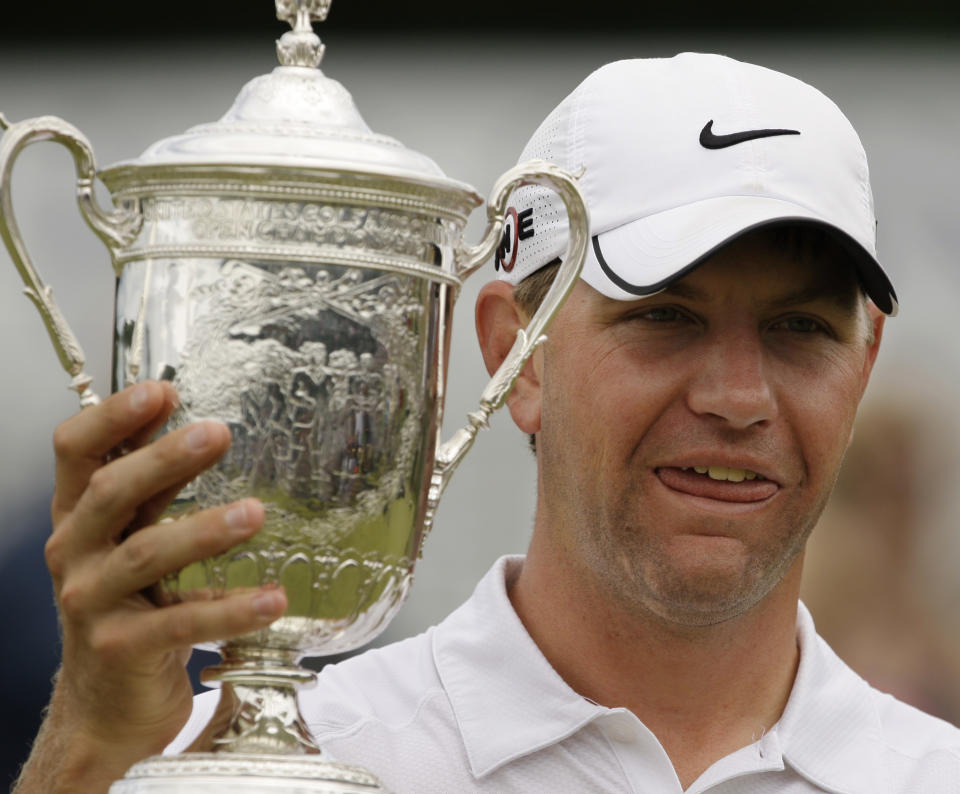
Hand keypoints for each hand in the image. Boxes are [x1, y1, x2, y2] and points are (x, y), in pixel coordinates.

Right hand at [15, 381, 286, 792]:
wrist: (106, 703)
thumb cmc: (128, 607)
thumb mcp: (133, 539)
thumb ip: (154, 491)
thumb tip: (198, 425)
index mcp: (77, 517)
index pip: (75, 451)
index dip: (112, 416)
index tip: (163, 390)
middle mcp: (74, 553)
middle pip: (110, 493)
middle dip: (164, 460)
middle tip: (217, 434)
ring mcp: (92, 602)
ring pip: (147, 554)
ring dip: (204, 530)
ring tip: (255, 513)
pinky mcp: (122, 648)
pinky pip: (181, 623)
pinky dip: (230, 609)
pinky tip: (273, 598)